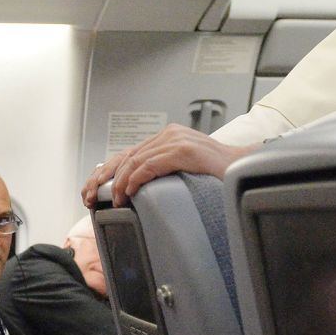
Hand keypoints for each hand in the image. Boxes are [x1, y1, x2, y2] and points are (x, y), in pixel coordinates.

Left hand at [81, 125, 250, 207]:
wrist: (245, 169)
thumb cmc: (218, 175)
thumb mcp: (184, 172)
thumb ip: (162, 172)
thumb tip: (134, 189)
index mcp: (167, 137)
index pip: (129, 154)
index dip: (106, 173)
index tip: (92, 191)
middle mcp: (169, 134)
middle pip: (125, 155)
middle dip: (102, 178)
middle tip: (89, 197)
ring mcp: (176, 140)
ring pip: (134, 161)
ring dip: (118, 183)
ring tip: (111, 201)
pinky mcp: (184, 150)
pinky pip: (150, 165)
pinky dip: (135, 179)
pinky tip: (127, 193)